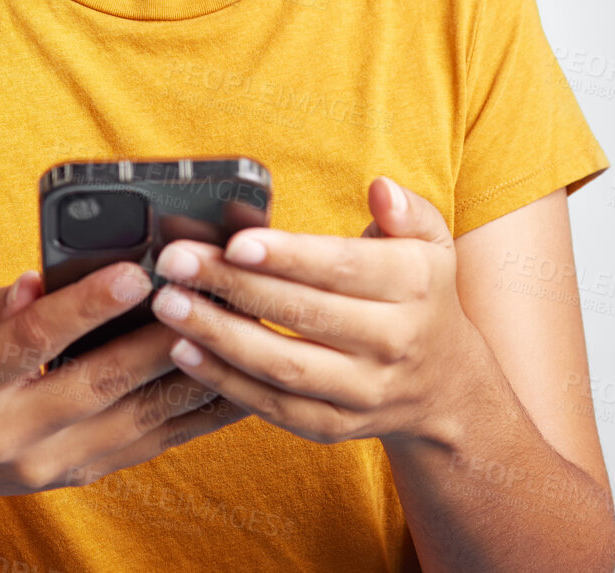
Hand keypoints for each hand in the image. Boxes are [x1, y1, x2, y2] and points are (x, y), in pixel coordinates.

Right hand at [0, 261, 249, 504]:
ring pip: (135, 418)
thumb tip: (36, 281)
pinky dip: (194, 412)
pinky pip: (151, 441)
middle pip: (98, 383)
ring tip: (229, 332)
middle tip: (202, 297)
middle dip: (155, 340)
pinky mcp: (88, 472)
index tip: (135, 273)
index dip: (86, 306)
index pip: (33, 339)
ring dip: (188, 375)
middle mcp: (14, 430)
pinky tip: (230, 380)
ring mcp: (54, 461)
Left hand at [148, 176, 481, 447]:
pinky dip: (226, 383)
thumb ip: (407, 210)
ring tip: (169, 304)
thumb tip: (380, 188)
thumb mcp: (431, 243)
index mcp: (414, 286)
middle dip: (233, 286)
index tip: (234, 242)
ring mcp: (365, 391)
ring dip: (218, 336)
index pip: (342, 268)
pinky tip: (184, 351)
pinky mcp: (336, 427)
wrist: (446, 385)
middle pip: (303, 314)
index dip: (288, 256)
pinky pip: (276, 409)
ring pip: (283, 366)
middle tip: (175, 262)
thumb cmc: (420, 292)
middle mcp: (393, 342)